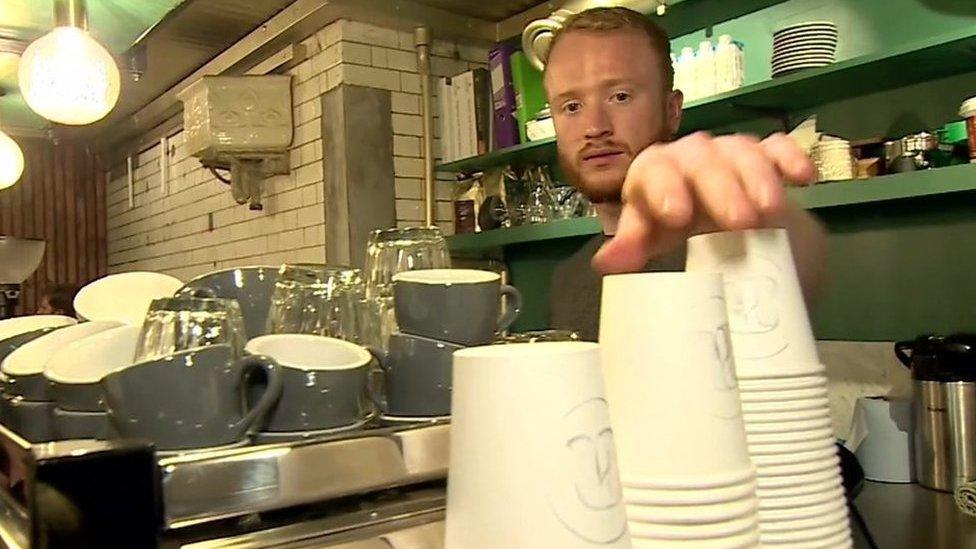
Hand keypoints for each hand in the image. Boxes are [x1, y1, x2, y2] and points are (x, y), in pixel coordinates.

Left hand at [592, 131, 815, 273]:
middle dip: (720, 189)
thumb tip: (605, 262)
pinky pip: (779, 147)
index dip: (662, 188)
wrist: (725, 225)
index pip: (652, 169)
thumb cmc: (678, 229)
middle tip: (740, 222)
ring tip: (770, 211)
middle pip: (701, 160)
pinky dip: (791, 159)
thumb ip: (633, 245)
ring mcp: (730, 152)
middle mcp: (691, 156)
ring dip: (758, 178)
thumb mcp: (654, 238)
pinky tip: (804, 178)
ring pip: (742, 151)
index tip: (677, 215)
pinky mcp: (767, 155)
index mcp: (656, 173)